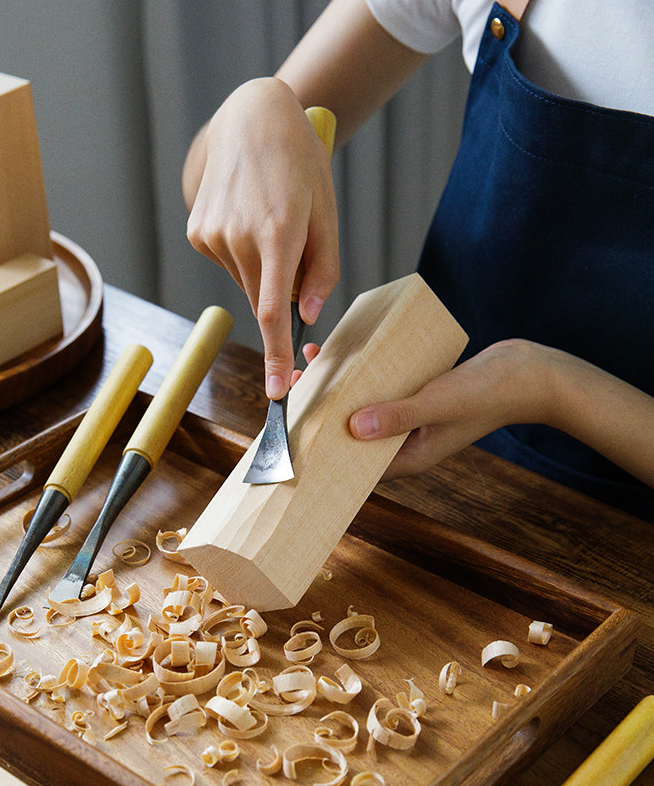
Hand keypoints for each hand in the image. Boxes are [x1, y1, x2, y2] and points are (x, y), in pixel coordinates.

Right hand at [185, 77, 338, 399]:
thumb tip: (308, 312)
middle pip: (264, 299)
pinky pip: (228, 264)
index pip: (274, 310)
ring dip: (262, 270)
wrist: (251, 118)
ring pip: (246, 282)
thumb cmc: (299, 163)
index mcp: (278, 232)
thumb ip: (322, 266)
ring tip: (270, 220)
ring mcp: (211, 236)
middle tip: (296, 245)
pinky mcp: (197, 233)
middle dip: (283, 291)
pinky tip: (247, 217)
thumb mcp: (326, 209)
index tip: (276, 390)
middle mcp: (237, 237)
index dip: (276, 354)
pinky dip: (243, 255)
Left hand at [298, 339, 551, 478]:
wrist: (528, 373)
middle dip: (321, 416)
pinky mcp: (414, 398)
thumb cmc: (489, 394)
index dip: (321, 454)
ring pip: (362, 410)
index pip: (353, 466)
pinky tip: (342, 353)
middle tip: (294, 390)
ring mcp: (409, 421)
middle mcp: (403, 444)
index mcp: (407, 459)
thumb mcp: (439, 404)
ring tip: (311, 365)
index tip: (292, 436)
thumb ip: (398, 416)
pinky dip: (360, 376)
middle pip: (351, 436)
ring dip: (336, 391)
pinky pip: (378, 390)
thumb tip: (352, 427)